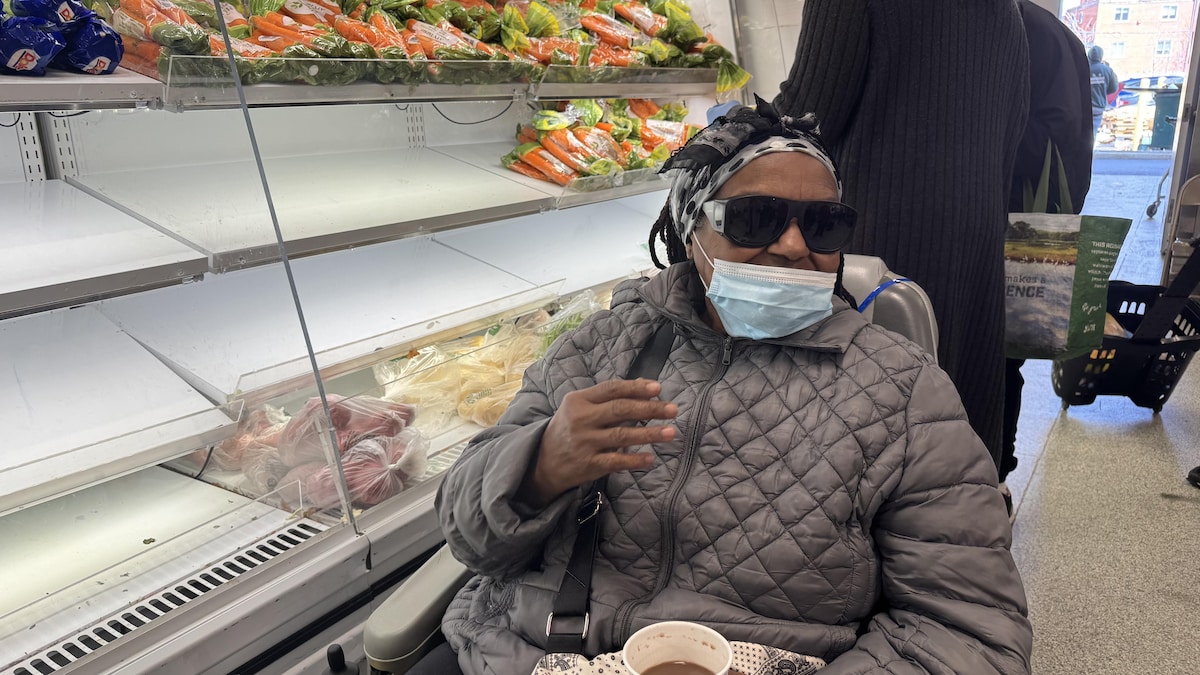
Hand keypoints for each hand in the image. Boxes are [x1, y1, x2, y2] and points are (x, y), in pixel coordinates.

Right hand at [523, 379, 677, 505]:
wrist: (542, 461)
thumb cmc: (569, 428)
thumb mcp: (580, 407)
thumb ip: (608, 398)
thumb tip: (646, 385)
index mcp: (579, 400)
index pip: (612, 389)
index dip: (636, 388)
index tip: (658, 388)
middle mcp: (581, 419)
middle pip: (620, 410)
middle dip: (649, 408)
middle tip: (673, 409)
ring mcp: (584, 443)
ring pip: (622, 435)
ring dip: (649, 434)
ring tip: (670, 432)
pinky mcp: (588, 464)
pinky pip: (616, 461)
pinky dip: (634, 460)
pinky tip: (651, 458)